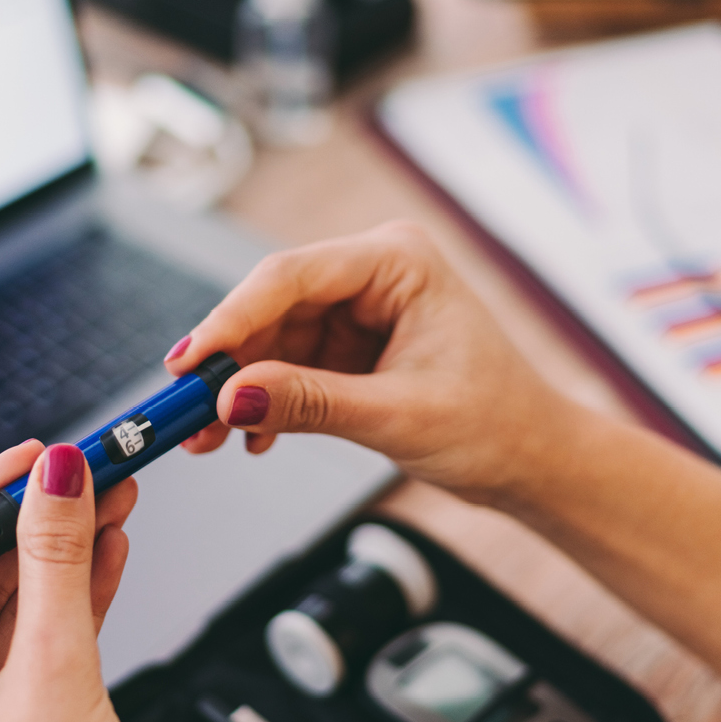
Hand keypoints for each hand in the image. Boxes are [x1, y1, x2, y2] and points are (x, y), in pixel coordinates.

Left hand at [0, 440, 145, 721]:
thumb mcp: (53, 678)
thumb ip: (56, 568)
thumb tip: (54, 482)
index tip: (32, 457)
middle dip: (34, 525)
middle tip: (85, 473)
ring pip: (9, 609)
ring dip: (62, 558)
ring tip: (110, 500)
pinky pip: (33, 645)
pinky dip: (72, 602)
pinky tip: (108, 555)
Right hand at [165, 221, 570, 504]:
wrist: (534, 461)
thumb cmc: (497, 425)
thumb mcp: (397, 416)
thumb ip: (308, 403)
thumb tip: (230, 399)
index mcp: (398, 260)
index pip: (290, 276)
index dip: (230, 319)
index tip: (188, 363)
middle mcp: (375, 273)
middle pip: (272, 306)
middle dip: (228, 363)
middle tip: (186, 411)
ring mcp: (361, 308)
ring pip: (272, 340)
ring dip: (239, 389)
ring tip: (209, 439)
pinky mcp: (352, 345)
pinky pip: (288, 365)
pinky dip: (267, 401)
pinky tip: (253, 437)